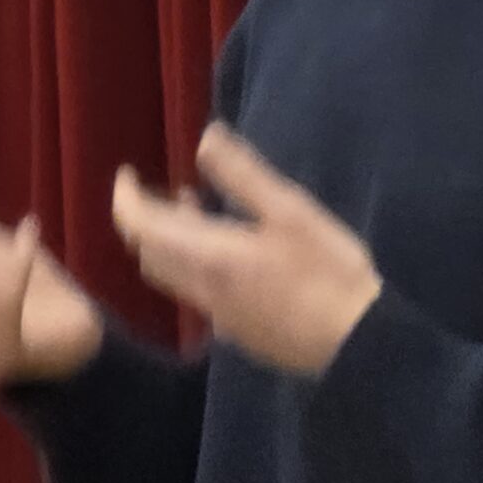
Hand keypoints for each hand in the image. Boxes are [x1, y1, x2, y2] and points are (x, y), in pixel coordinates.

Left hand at [111, 125, 382, 375]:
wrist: (356, 345)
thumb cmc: (328, 273)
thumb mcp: (291, 212)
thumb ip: (243, 175)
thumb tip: (205, 137)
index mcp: (209, 256)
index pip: (140, 227)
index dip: (125, 198)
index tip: (127, 173)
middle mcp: (203, 290)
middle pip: (150, 254)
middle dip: (145, 220)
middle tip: (160, 190)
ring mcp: (221, 317)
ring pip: (174, 276)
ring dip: (172, 242)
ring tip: (195, 211)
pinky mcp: (241, 333)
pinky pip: (200, 294)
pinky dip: (196, 264)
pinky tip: (231, 256)